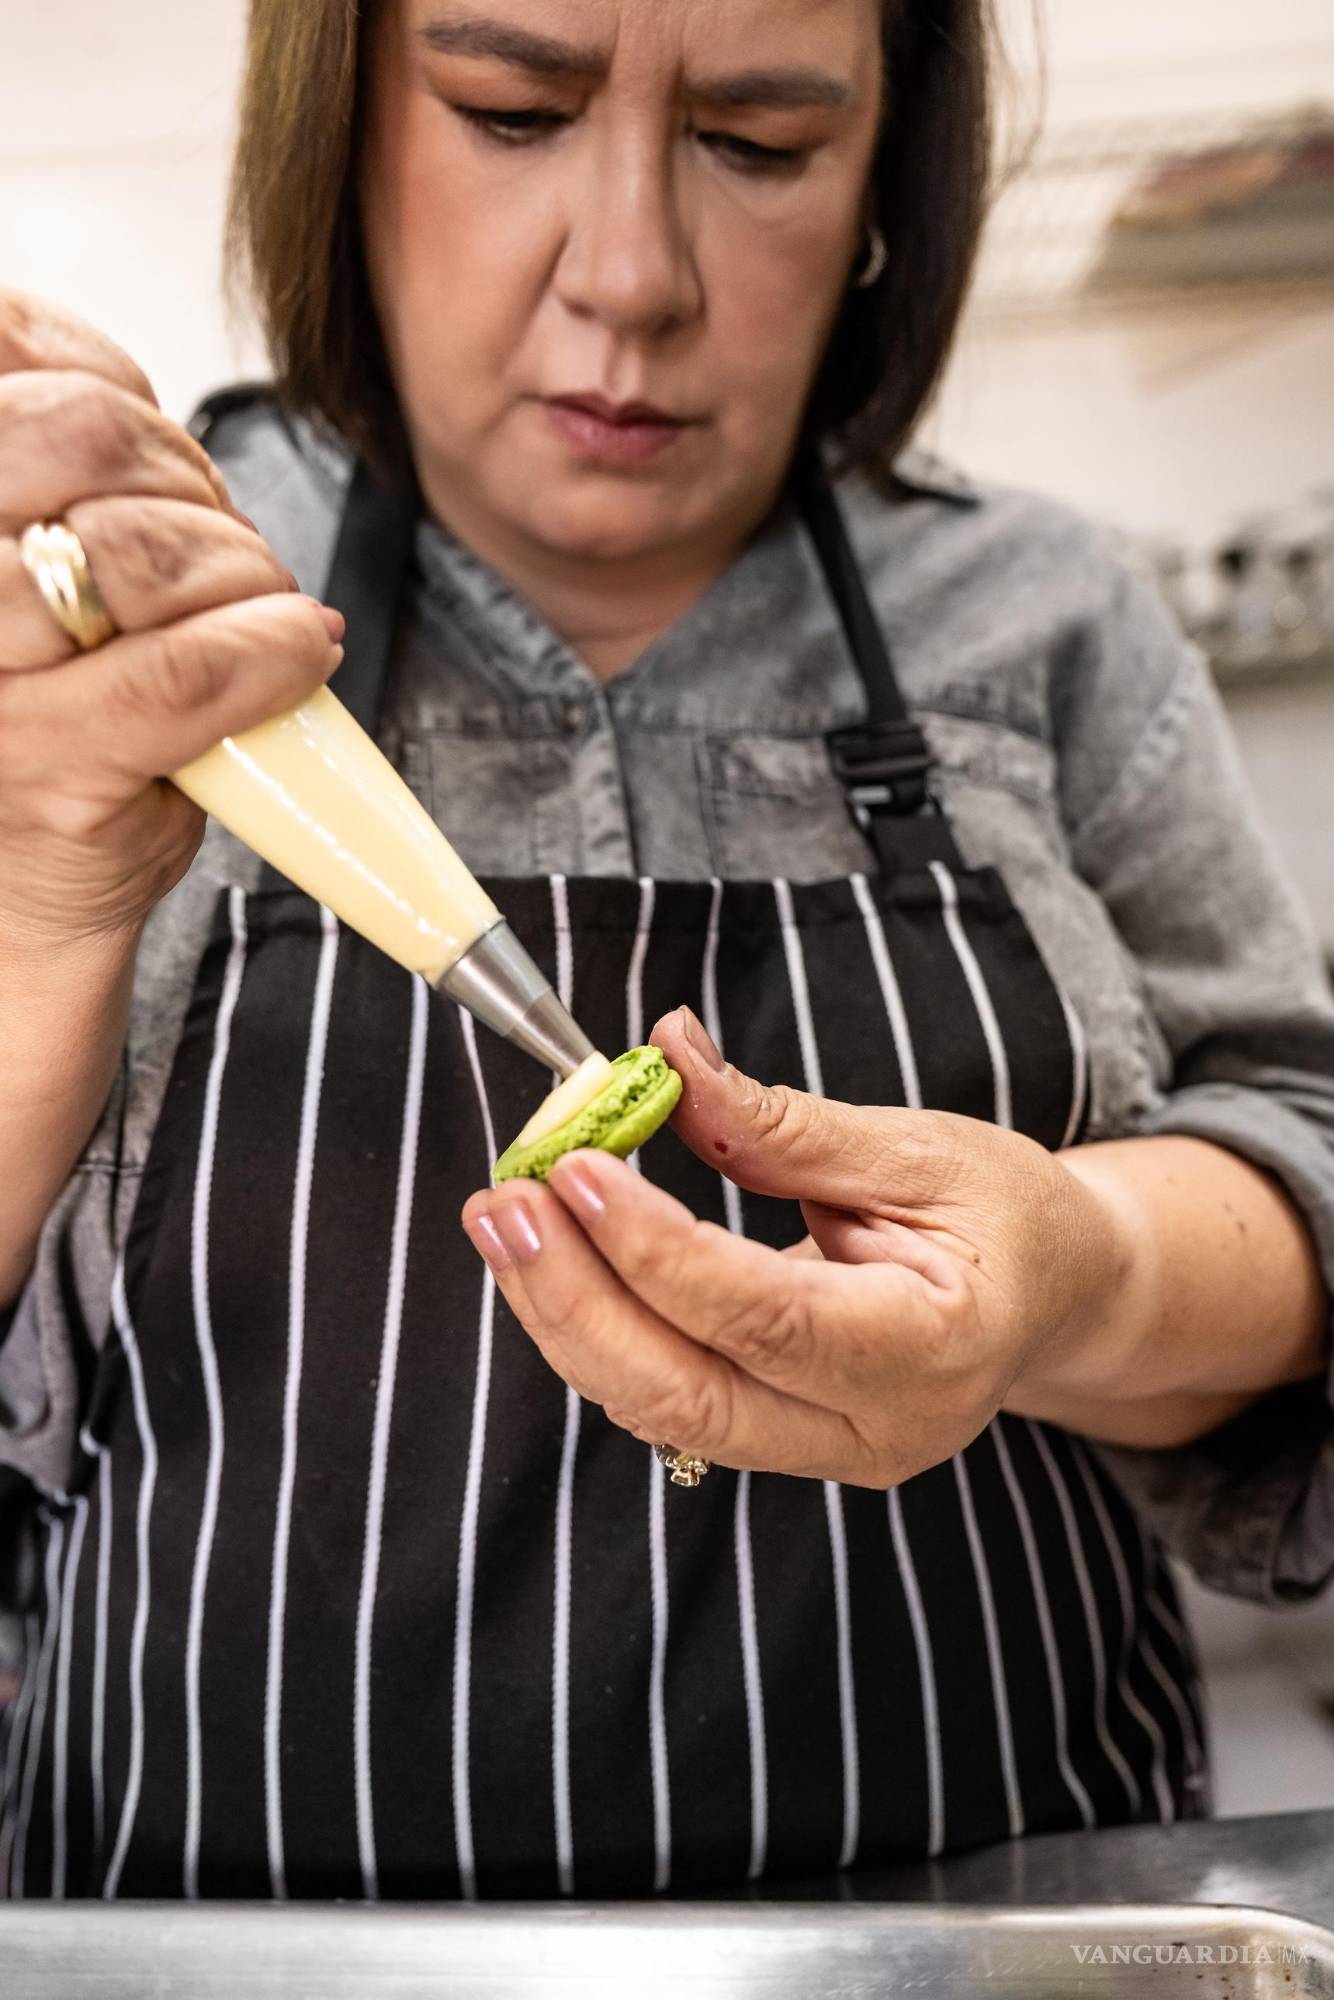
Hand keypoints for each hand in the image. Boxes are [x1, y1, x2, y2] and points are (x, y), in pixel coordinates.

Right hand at [0, 288, 344, 944]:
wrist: (24, 891)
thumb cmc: (37, 722)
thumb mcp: (16, 561)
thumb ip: (54, 470)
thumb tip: (131, 401)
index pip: (4, 347)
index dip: (110, 386)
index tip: (150, 454)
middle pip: (84, 437)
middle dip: (188, 478)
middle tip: (219, 545)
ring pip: (144, 549)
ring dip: (242, 569)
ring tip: (254, 613)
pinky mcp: (43, 763)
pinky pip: (187, 670)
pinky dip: (272, 651)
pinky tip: (298, 651)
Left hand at [461, 1007, 1134, 1484]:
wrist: (1060, 1295)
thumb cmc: (1009, 1213)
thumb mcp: (919, 1150)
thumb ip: (784, 1125)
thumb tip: (666, 1055)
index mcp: (936, 1349)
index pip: (766, 1316)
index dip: (658, 1250)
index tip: (577, 1170)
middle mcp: (879, 1430)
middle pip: (692, 1395)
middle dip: (577, 1302)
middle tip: (503, 1204)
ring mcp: (830, 1453)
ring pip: (664, 1412)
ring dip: (568, 1317)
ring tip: (504, 1222)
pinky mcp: (788, 1443)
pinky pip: (673, 1401)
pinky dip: (602, 1331)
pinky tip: (557, 1261)